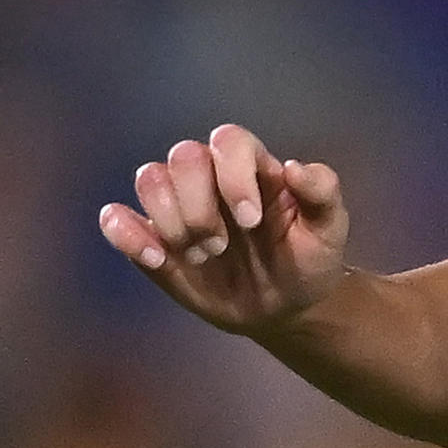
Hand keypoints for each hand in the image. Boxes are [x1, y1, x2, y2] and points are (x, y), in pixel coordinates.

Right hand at [99, 125, 351, 337]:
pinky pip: (117, 218)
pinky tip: (155, 259)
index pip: (228, 140)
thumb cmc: (306, 260)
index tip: (251, 222)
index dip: (233, 176)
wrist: (284, 307)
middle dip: (199, 205)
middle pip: (183, 155)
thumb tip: (296, 169)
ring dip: (171, 220)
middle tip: (221, 247)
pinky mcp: (153, 238)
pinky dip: (123, 231)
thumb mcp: (329, 230)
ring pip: (149, 178)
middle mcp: (209, 177)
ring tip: (199, 258)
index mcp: (251, 167)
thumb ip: (322, 194)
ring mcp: (178, 206)